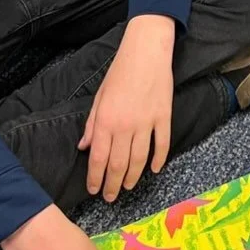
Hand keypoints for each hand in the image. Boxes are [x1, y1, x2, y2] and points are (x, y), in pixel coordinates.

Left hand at [78, 14, 174, 201]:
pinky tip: (155, 169)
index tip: (94, 190)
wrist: (146, 52)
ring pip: (140, 160)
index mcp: (106, 120)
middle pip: (118, 165)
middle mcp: (125, 126)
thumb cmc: (119, 71)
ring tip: (127, 187)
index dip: (95, 178)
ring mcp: (147, 123)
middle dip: (113, 185)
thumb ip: (92, 124)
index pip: (99, 158)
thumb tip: (85, 148)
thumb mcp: (99, 97)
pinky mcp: (164, 117)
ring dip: (133, 177)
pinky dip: (159, 160)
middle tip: (111, 197)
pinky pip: (162, 145)